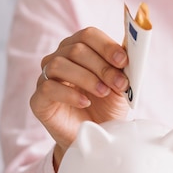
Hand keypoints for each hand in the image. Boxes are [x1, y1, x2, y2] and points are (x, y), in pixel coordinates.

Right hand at [30, 27, 129, 169]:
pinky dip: (70, 94)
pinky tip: (85, 102)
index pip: (88, 35)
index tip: (123, 61)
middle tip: (119, 83)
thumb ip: (123, 68)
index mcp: (79, 49)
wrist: (95, 137)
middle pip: (76, 49)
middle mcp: (60, 58)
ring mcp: (46, 78)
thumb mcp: (120, 87)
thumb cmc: (106, 107)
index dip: (106, 46)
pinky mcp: (38, 99)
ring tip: (103, 92)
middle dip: (102, 67)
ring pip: (59, 65)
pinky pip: (48, 87)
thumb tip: (134, 50)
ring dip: (87, 78)